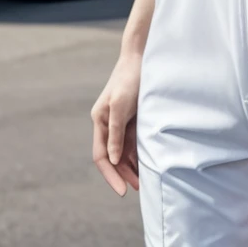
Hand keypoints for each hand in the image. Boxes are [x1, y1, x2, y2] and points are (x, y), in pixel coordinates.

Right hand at [90, 51, 142, 195]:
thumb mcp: (121, 106)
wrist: (142, 56)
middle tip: (138, 189)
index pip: (102, 156)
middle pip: (113, 156)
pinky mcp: (131, 117)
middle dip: (123, 174)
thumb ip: (116, 133)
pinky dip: (138, 153)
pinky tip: (147, 163)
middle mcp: (107, 123)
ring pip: (123, 150)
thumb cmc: (130, 79)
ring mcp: (119, 120)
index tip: (122, 191)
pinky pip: (132, 140)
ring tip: (144, 181)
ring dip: (132, 165)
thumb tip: (114, 159)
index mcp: (100, 120)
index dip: (111, 175)